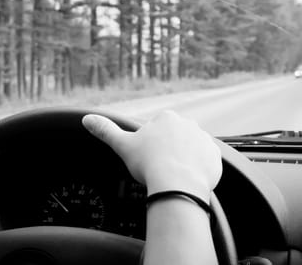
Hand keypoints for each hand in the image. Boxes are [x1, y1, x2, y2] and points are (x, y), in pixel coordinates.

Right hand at [82, 111, 221, 202]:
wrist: (178, 184)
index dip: (151, 145)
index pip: (157, 129)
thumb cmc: (149, 164)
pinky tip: (187, 179)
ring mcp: (204, 140)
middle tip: (160, 168)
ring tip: (174, 176)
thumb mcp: (123, 145)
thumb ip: (105, 130)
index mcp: (166, 118)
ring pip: (191, 149)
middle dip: (168, 151)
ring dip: (184, 159)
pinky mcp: (215, 157)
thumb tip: (86, 119)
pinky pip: (206, 161)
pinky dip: (198, 169)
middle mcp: (188, 124)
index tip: (148, 158)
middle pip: (175, 138)